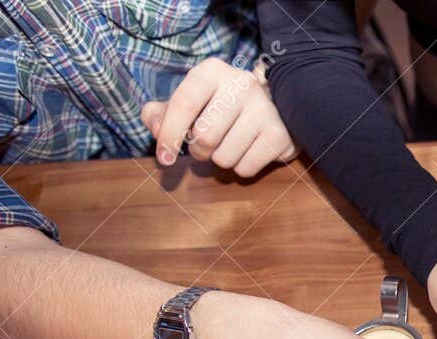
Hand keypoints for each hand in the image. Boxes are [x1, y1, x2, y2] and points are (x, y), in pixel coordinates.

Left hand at [141, 59, 297, 177]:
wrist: (274, 105)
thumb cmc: (222, 105)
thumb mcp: (191, 101)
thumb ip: (162, 114)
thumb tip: (157, 131)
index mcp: (212, 71)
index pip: (184, 103)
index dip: (169, 134)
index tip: (164, 158)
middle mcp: (241, 85)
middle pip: (204, 137)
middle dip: (199, 151)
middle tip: (205, 146)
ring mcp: (264, 110)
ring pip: (224, 157)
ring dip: (221, 159)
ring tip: (230, 144)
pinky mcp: (279, 135)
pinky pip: (245, 169)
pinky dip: (240, 167)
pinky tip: (248, 150)